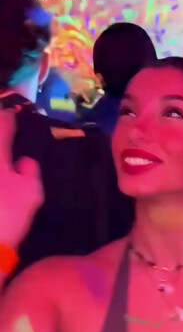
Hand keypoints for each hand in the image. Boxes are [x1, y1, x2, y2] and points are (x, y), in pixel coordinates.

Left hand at [0, 111, 43, 247]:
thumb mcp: (30, 195)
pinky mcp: (2, 191)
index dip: (8, 118)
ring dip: (1, 159)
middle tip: (3, 127)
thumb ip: (29, 173)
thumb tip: (25, 161)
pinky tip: (4, 184)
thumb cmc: (6, 216)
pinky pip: (0, 183)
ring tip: (5, 166)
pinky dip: (3, 175)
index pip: (3, 125)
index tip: (13, 114)